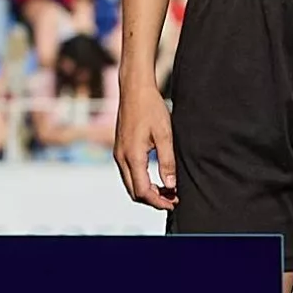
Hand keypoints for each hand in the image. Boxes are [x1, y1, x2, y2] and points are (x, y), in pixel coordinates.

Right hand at [111, 79, 179, 213]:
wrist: (134, 89)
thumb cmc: (151, 108)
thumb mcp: (165, 135)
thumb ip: (167, 162)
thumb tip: (171, 185)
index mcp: (132, 156)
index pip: (143, 191)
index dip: (158, 201)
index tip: (174, 203)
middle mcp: (121, 157)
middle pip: (134, 192)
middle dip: (153, 200)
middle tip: (172, 200)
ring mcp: (118, 153)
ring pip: (130, 184)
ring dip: (147, 191)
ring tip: (167, 190)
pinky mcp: (120, 149)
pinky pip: (128, 173)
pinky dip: (141, 181)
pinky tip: (156, 178)